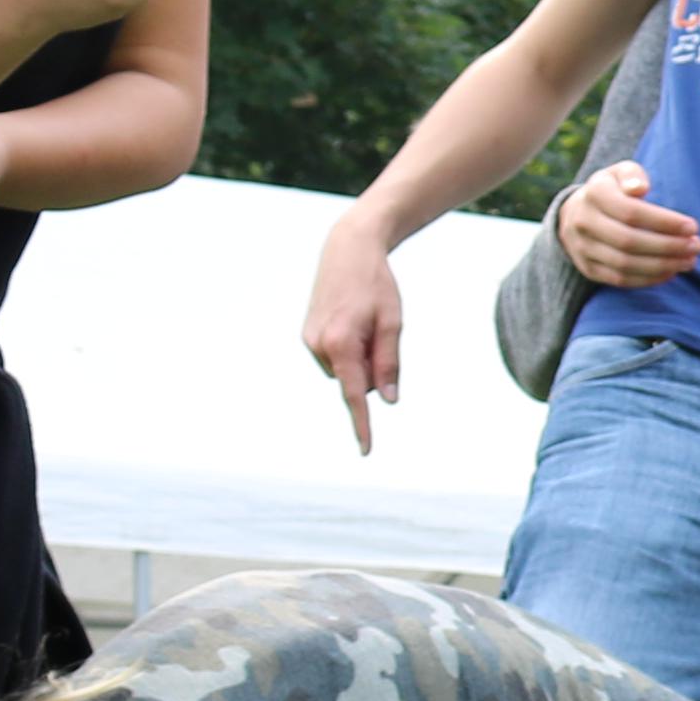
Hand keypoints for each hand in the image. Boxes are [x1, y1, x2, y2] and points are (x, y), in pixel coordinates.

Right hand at [304, 218, 406, 448]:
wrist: (347, 251)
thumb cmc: (377, 285)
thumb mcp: (392, 323)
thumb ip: (389, 363)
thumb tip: (388, 400)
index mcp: (342, 344)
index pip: (354, 395)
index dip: (362, 423)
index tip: (366, 449)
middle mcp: (319, 346)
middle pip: (356, 380)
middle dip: (372, 369)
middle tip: (378, 329)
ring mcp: (309, 341)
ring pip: (345, 370)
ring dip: (359, 357)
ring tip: (362, 320)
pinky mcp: (307, 335)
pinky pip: (335, 357)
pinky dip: (348, 349)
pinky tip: (350, 320)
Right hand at [554, 160, 699, 289]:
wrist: (576, 214)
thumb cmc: (612, 190)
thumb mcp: (620, 173)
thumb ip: (632, 175)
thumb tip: (640, 188)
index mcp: (594, 194)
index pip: (631, 212)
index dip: (664, 222)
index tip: (693, 227)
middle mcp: (583, 222)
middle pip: (629, 241)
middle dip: (668, 246)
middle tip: (696, 246)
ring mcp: (583, 248)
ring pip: (625, 264)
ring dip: (662, 266)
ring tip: (689, 261)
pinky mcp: (588, 269)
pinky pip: (620, 279)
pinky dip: (649, 279)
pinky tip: (671, 271)